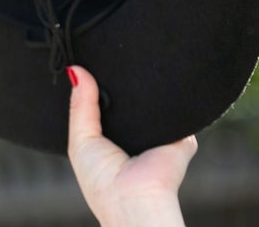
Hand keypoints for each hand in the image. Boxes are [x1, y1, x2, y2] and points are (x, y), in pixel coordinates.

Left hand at [65, 65, 196, 226]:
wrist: (133, 198)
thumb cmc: (101, 180)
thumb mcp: (81, 140)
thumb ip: (80, 106)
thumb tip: (76, 71)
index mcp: (114, 139)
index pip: (108, 105)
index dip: (100, 86)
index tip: (90, 63)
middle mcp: (138, 136)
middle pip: (133, 101)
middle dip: (121, 85)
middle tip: (110, 61)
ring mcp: (161, 135)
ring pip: (155, 103)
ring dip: (145, 89)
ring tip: (131, 69)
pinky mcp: (182, 136)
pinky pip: (177, 109)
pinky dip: (168, 98)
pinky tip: (158, 84)